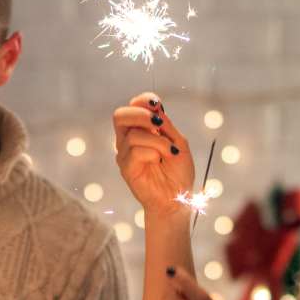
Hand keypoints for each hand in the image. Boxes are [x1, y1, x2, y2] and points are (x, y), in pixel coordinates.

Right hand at [112, 93, 196, 215]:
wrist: (178, 199)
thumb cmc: (179, 172)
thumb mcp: (178, 142)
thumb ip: (166, 125)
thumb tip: (155, 107)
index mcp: (142, 130)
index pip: (133, 106)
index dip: (143, 100)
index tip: (158, 105)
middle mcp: (129, 139)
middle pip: (120, 115)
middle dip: (141, 115)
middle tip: (158, 124)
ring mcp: (125, 154)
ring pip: (134, 135)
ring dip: (157, 141)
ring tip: (170, 152)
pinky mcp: (125, 169)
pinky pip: (135, 152)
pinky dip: (152, 153)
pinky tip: (159, 161)